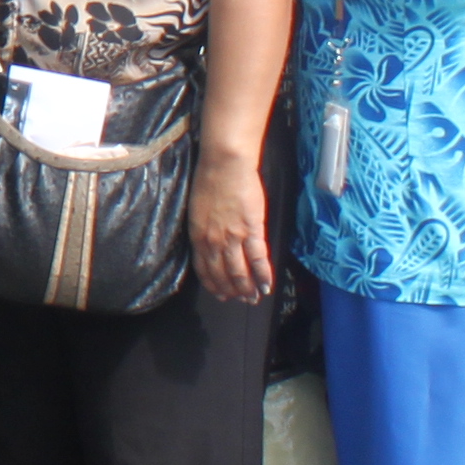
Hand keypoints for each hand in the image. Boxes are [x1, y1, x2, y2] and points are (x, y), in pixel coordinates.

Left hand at [187, 147, 271, 303]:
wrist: (225, 164)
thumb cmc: (210, 179)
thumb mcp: (198, 209)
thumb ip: (203, 228)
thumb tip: (211, 242)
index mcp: (197, 235)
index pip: (203, 268)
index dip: (213, 284)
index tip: (220, 294)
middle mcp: (212, 241)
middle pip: (222, 274)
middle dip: (231, 291)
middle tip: (240, 300)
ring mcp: (232, 238)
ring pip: (239, 271)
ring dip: (247, 288)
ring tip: (254, 297)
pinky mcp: (251, 230)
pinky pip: (257, 259)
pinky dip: (263, 275)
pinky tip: (267, 285)